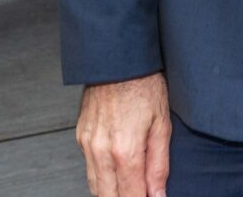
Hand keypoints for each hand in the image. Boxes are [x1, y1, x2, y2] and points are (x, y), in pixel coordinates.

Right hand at [75, 72, 170, 196]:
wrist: (117, 59)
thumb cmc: (143, 85)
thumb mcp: (162, 125)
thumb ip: (159, 166)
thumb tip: (158, 195)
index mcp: (124, 150)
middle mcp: (101, 151)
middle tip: (139, 194)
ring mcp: (88, 144)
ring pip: (95, 186)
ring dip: (111, 193)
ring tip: (129, 189)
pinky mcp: (81, 136)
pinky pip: (89, 168)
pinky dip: (101, 177)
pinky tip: (115, 172)